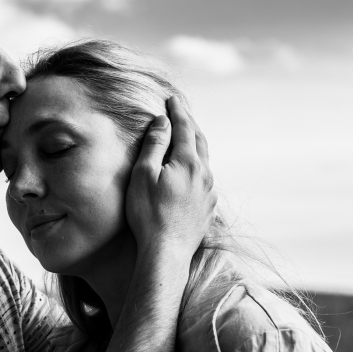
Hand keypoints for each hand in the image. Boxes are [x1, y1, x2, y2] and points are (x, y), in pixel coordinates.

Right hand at [125, 95, 216, 259]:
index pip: (184, 128)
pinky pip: (205, 178)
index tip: (172, 99)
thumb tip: (162, 121)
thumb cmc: (148, 214)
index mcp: (188, 163)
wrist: (167, 252)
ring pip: (205, 160)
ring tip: (188, 136)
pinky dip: (198, 165)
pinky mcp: (208, 208)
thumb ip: (155, 145)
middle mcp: (204, 174)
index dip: (178, 112)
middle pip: (199, 140)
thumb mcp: (143, 174)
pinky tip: (192, 170)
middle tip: (181, 110)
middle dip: (189, 123)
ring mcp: (209, 192)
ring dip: (196, 144)